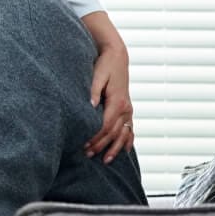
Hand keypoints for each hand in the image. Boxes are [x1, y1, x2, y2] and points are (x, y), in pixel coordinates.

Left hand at [84, 31, 133, 163]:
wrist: (117, 55)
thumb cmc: (105, 64)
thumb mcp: (97, 75)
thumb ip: (93, 91)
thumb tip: (89, 106)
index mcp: (117, 101)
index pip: (106, 125)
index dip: (96, 137)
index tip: (85, 145)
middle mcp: (125, 107)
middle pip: (114, 132)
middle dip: (101, 145)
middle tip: (87, 154)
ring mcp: (128, 108)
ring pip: (124, 133)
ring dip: (114, 147)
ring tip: (105, 160)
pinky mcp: (127, 108)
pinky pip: (130, 128)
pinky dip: (128, 140)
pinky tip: (124, 150)